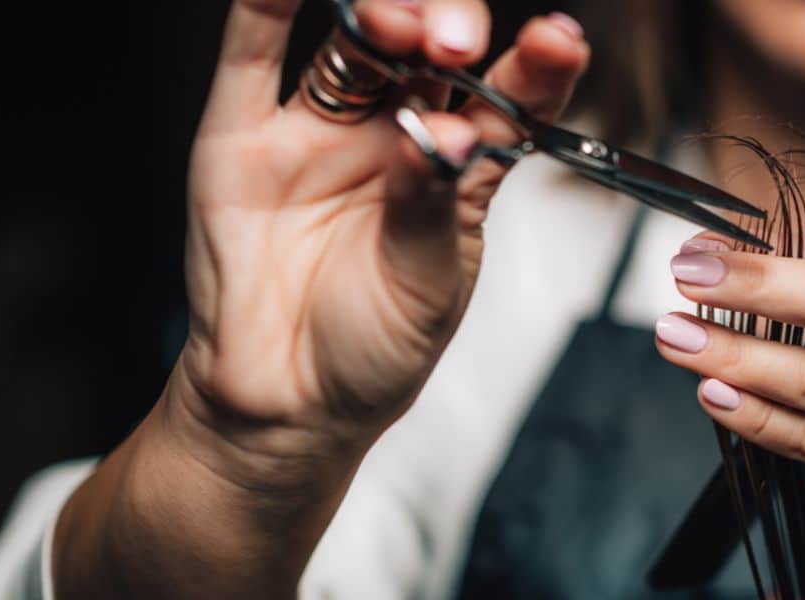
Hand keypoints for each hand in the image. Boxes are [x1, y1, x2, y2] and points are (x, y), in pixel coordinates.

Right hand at [178, 0, 587, 484]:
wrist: (287, 407)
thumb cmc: (375, 351)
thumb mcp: (426, 285)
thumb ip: (431, 204)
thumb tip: (442, 134)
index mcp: (458, 169)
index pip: (506, 100)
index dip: (535, 67)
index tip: (559, 43)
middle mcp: (395, 135)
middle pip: (430, 50)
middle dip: (450, 29)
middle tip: (459, 44)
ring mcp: (322, 130)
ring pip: (354, 43)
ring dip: (381, 13)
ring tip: (401, 20)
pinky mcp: (245, 138)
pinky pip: (253, 57)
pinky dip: (266, 7)